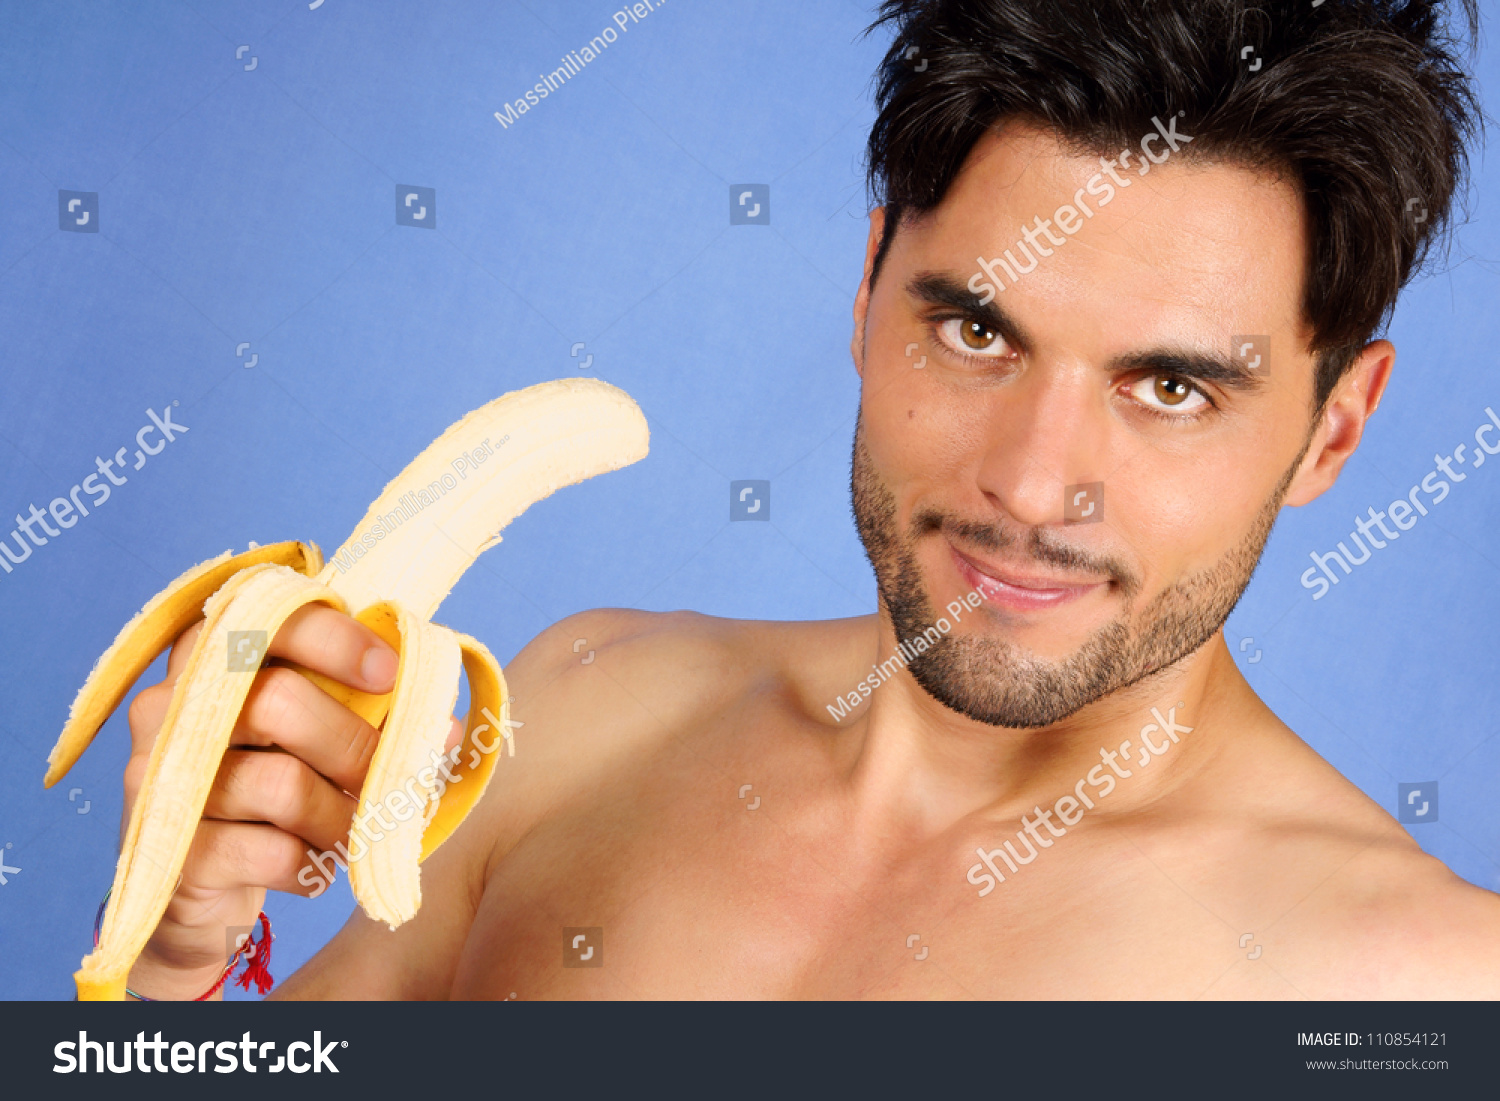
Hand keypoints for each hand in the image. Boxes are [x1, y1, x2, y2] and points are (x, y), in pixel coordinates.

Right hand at [120, 604, 455, 998]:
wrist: (207, 882)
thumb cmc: (276, 782)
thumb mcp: (318, 731)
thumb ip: (371, 708)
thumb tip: (446, 727)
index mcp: (210, 652)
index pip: (268, 618)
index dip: (336, 640)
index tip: (390, 673)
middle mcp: (168, 704)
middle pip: (277, 702)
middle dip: (355, 745)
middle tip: (392, 780)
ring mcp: (159, 777)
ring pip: (281, 784)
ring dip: (343, 816)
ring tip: (357, 832)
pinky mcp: (172, 850)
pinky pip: (268, 851)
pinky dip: (312, 862)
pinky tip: (316, 864)